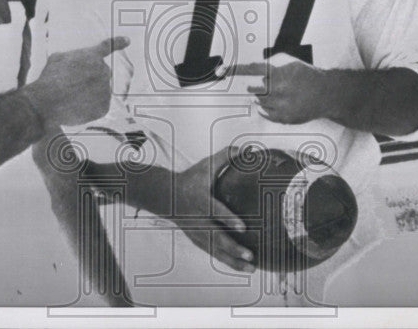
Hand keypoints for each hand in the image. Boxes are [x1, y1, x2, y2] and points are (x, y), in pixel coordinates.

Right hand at [26, 36, 129, 128]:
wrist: (48, 101)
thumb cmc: (49, 79)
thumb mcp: (57, 59)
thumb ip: (70, 57)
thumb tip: (71, 62)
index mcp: (92, 56)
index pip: (108, 47)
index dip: (118, 43)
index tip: (127, 40)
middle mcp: (103, 71)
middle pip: (101, 75)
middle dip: (90, 80)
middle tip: (72, 86)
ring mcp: (106, 89)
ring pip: (99, 92)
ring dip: (88, 95)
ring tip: (71, 98)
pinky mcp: (104, 107)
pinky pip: (98, 107)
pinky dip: (89, 109)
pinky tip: (76, 108)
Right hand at [173, 148, 255, 272]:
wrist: (166, 196)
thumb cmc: (191, 178)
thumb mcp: (206, 165)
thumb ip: (226, 156)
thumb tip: (247, 149)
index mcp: (201, 200)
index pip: (216, 211)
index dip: (229, 219)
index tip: (244, 227)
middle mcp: (198, 219)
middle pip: (216, 237)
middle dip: (233, 248)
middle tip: (250, 256)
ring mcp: (197, 232)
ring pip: (215, 250)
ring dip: (232, 260)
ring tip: (251, 267)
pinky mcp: (197, 239)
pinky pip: (213, 253)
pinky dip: (227, 262)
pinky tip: (241, 268)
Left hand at [227, 54, 333, 124]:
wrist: (326, 93)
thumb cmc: (306, 75)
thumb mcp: (289, 62)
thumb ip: (271, 64)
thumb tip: (253, 72)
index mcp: (280, 72)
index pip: (252, 69)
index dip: (236, 69)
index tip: (222, 70)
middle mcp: (280, 89)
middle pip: (254, 88)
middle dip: (257, 86)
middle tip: (269, 85)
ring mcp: (282, 105)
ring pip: (259, 101)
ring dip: (264, 97)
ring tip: (280, 94)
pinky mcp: (285, 118)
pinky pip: (265, 113)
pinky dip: (268, 108)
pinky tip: (280, 103)